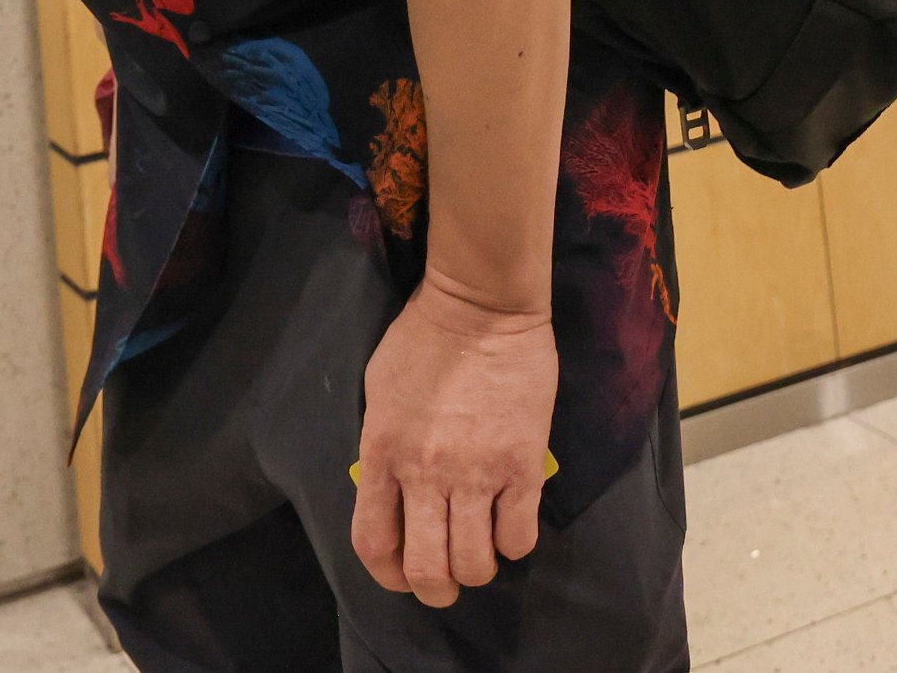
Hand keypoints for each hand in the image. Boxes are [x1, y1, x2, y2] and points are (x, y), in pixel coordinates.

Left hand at [349, 274, 557, 605]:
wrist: (481, 305)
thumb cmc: (423, 339)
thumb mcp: (379, 393)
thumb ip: (381, 447)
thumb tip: (391, 489)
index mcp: (382, 454)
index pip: (374, 543)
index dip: (388, 576)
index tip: (402, 576)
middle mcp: (425, 473)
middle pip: (427, 570)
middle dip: (436, 590)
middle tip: (447, 582)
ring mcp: (476, 472)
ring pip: (475, 563)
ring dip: (476, 569)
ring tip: (480, 552)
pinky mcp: (522, 465)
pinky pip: (519, 536)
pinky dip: (514, 545)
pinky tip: (510, 524)